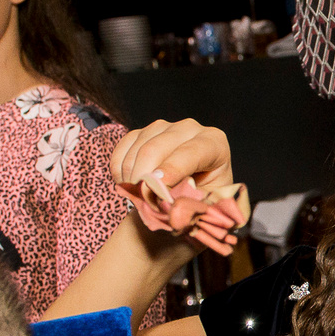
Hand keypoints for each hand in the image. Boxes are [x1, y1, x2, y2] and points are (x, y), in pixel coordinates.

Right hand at [111, 117, 247, 253]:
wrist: (183, 202)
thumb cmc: (199, 204)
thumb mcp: (204, 207)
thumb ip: (190, 205)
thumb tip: (169, 205)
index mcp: (214, 143)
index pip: (193, 151)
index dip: (173, 169)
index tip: (157, 190)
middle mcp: (190, 128)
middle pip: (157, 147)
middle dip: (146, 178)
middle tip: (142, 202)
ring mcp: (163, 127)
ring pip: (138, 149)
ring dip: (132, 178)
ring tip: (139, 199)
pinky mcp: (142, 133)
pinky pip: (123, 147)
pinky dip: (119, 170)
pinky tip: (128, 186)